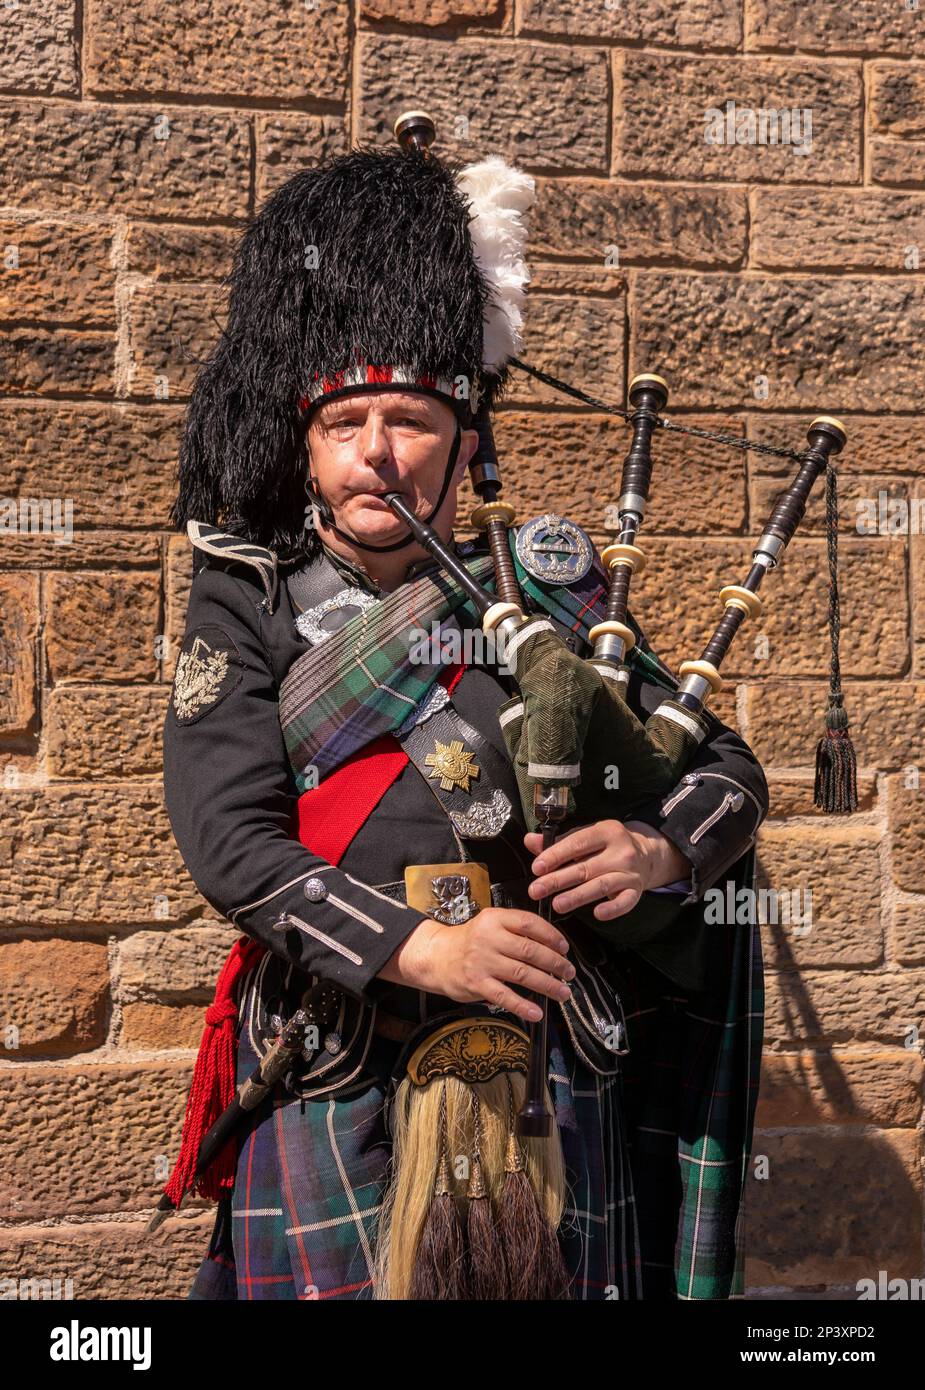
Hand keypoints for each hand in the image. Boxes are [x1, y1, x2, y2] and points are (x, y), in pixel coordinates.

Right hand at [377, 907, 575, 1024]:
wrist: (435, 956)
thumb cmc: (469, 941)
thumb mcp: (490, 924)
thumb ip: (515, 930)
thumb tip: (551, 946)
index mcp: (494, 918)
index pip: (529, 923)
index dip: (552, 936)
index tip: (564, 948)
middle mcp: (488, 938)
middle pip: (530, 950)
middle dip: (555, 963)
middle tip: (569, 971)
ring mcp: (482, 961)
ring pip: (522, 973)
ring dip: (547, 984)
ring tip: (562, 992)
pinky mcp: (476, 984)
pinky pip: (504, 996)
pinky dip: (523, 1006)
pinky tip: (536, 1012)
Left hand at [524, 818, 690, 922]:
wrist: (646, 854)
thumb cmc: (607, 846)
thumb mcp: (586, 837)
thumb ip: (558, 841)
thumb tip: (530, 840)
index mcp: (606, 831)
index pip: (577, 843)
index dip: (555, 855)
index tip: (536, 868)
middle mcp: (621, 851)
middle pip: (585, 867)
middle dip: (558, 880)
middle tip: (536, 890)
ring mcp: (630, 872)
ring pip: (601, 885)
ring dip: (578, 896)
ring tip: (557, 904)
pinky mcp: (636, 890)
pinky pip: (625, 902)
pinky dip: (612, 909)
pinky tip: (597, 914)